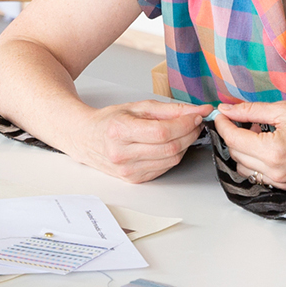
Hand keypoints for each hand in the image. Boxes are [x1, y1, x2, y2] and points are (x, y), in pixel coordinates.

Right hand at [75, 98, 212, 183]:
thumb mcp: (138, 107)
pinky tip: (170, 144)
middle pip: (169, 148)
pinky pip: (164, 168)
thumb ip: (170, 109)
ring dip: (185, 145)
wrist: (87, 138)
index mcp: (119, 131)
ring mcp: (128, 170)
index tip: (196, 115)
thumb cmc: (110, 121)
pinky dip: (173, 155)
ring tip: (184, 131)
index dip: (184, 124)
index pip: (162, 132)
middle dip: (189, 133)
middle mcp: (122, 154)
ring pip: (171, 160)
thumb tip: (198, 110)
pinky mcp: (134, 179)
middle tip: (194, 122)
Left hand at [211, 99, 285, 190]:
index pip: (233, 138)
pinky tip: (268, 146)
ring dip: (244, 150)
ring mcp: (281, 182)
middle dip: (233, 135)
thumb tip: (227, 109)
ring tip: (258, 134)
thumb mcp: (285, 110)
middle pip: (235, 154)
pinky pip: (260, 175)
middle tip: (244, 120)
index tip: (221, 114)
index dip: (223, 124)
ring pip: (245, 168)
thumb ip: (251, 111)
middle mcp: (275, 172)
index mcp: (273, 151)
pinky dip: (257, 161)